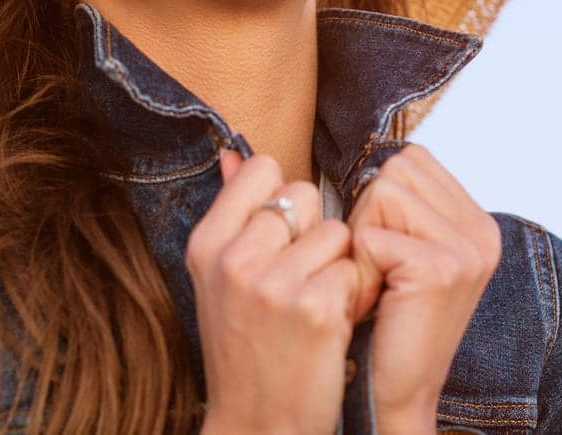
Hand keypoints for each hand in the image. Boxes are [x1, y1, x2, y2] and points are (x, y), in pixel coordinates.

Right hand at [187, 149, 359, 434]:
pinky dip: (351, 296)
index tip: (282, 235)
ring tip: (314, 303)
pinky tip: (329, 325)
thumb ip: (230, 213)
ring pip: (337, 231)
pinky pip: (354, 269)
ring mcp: (274, 284)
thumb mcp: (219, 279)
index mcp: (207, 244)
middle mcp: (235, 258)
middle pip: (305, 194)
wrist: (257, 425)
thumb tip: (233, 154)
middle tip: (299, 278)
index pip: (261, 168)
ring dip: (337, 265)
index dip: (284, 197)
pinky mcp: (315, 308)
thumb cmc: (245, 347)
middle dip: (314, 231)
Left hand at [346, 143, 501, 431]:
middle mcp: (483, 230)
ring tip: (380, 287)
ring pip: (380, 193)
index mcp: (478, 221)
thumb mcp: (406, 250)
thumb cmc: (387, 322)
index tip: (389, 254)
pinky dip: (360, 270)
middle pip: (395, 170)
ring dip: (363, 242)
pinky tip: (377, 305)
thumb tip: (371, 153)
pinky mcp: (442, 268)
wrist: (397, 395)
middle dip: (370, 216)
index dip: (380, 200)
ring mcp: (468, 249)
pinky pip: (370, 236)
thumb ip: (404, 201)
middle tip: (382, 273)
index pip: (412, 158)